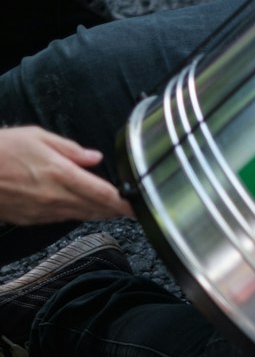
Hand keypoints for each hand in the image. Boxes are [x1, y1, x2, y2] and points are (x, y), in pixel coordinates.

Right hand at [0, 126, 133, 225]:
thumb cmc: (2, 150)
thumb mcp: (39, 137)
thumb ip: (71, 149)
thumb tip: (95, 158)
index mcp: (60, 174)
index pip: (102, 194)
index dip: (124, 202)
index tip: (139, 205)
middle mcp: (54, 197)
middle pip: (95, 209)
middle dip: (117, 210)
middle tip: (135, 210)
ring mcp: (43, 212)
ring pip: (81, 216)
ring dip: (100, 214)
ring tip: (116, 211)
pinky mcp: (31, 219)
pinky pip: (62, 219)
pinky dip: (79, 215)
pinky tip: (86, 211)